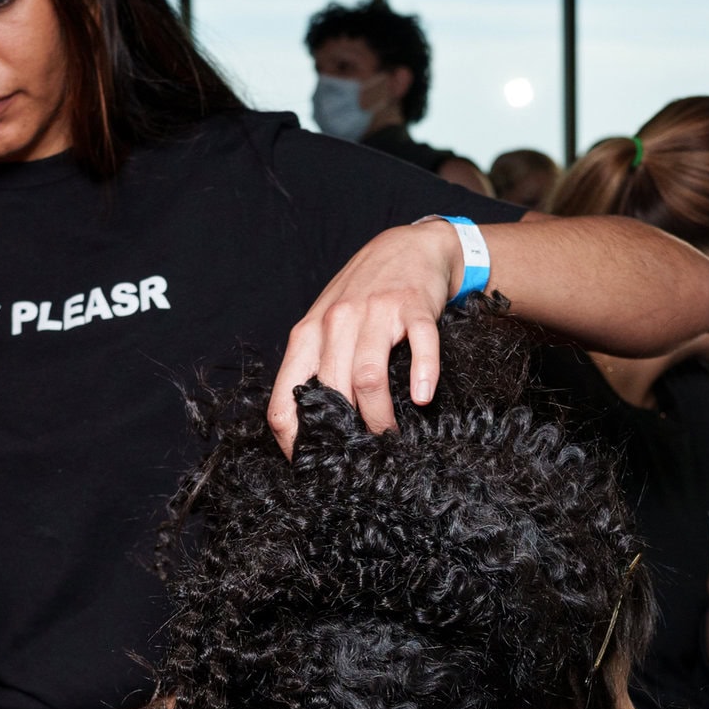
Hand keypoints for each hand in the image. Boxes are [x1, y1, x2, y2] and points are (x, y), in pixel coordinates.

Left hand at [268, 220, 466, 452]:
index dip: (292, 438)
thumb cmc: (363, 293)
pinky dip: (423, 376)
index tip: (310, 462)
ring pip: (368, 377)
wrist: (407, 246)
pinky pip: (419, 346)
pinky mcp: (413, 307)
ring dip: (379, 416)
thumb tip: (312, 424)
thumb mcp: (326, 324)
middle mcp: (336, 322)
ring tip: (388, 436)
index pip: (285, 396)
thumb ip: (316, 365)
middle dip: (344, 433)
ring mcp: (375, 313)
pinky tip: (423, 398)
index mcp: (308, 334)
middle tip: (359, 455)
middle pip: (331, 391)